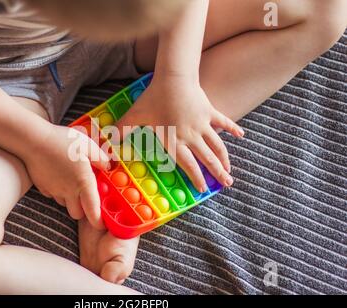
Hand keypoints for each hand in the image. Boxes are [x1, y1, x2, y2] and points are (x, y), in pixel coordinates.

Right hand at [22, 123, 109, 228]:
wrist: (33, 140)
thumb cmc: (61, 141)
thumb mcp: (87, 145)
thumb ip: (100, 158)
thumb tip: (108, 167)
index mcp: (83, 182)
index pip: (92, 211)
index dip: (98, 221)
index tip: (102, 222)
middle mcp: (69, 190)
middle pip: (77, 214)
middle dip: (83, 210)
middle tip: (87, 197)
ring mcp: (54, 191)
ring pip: (65, 205)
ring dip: (71, 200)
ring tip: (72, 183)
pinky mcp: (43, 188)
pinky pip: (53, 196)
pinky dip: (58, 192)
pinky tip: (59, 177)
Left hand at [116, 76, 243, 191]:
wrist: (173, 78)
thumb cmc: (153, 98)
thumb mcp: (134, 117)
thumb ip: (121, 133)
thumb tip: (106, 146)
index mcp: (175, 140)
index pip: (187, 164)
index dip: (195, 178)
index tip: (202, 190)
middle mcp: (192, 136)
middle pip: (207, 159)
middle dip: (217, 173)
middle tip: (227, 184)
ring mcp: (203, 124)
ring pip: (217, 145)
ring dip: (225, 158)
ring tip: (230, 170)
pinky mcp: (210, 112)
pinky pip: (224, 122)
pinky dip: (233, 129)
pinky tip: (241, 135)